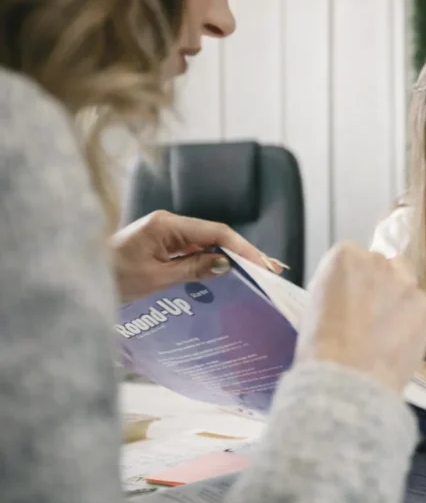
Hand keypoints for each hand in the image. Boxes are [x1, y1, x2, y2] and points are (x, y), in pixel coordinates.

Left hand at [111, 210, 275, 302]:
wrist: (79, 278)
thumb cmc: (110, 278)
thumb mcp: (155, 278)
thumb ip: (193, 269)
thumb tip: (226, 264)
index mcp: (166, 224)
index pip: (216, 232)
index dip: (243, 248)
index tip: (263, 264)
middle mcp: (168, 223)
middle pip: (215, 235)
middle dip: (243, 252)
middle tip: (270, 270)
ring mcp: (165, 233)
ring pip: (206, 243)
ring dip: (229, 258)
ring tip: (256, 273)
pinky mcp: (161, 244)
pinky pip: (193, 251)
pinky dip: (211, 261)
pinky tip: (227, 274)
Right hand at [298, 243, 425, 393]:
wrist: (347, 380)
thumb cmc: (320, 348)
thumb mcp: (316, 305)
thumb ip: (337, 288)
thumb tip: (349, 295)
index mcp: (344, 256)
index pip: (352, 256)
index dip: (351, 281)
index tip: (347, 300)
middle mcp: (378, 261)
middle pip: (382, 265)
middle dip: (377, 284)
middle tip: (368, 315)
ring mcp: (405, 283)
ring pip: (405, 282)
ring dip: (397, 298)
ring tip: (386, 330)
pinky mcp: (425, 307)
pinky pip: (419, 307)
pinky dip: (412, 320)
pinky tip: (399, 342)